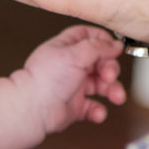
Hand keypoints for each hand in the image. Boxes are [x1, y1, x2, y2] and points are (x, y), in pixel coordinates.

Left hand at [11, 25, 128, 133]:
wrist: (32, 109)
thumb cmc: (45, 80)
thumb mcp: (75, 54)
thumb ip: (98, 47)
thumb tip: (115, 44)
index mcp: (67, 48)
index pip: (88, 36)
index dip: (103, 40)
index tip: (114, 48)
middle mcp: (71, 66)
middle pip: (100, 62)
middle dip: (110, 69)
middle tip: (109, 76)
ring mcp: (73, 87)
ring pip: (101, 85)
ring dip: (112, 90)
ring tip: (116, 98)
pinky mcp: (75, 107)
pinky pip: (93, 107)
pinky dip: (99, 110)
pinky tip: (97, 112)